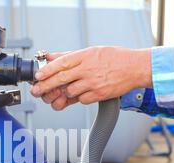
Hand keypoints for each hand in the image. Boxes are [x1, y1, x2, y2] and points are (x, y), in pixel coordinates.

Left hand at [31, 46, 151, 110]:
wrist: (136, 68)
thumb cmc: (115, 58)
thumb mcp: (92, 51)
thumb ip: (70, 56)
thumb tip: (51, 56)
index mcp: (85, 56)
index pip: (60, 63)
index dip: (46, 71)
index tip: (37, 76)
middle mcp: (88, 69)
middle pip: (60, 79)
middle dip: (46, 86)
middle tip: (37, 91)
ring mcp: (93, 83)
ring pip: (70, 91)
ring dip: (66, 92)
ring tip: (70, 89)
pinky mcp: (99, 94)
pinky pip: (82, 100)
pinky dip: (80, 98)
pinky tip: (85, 92)